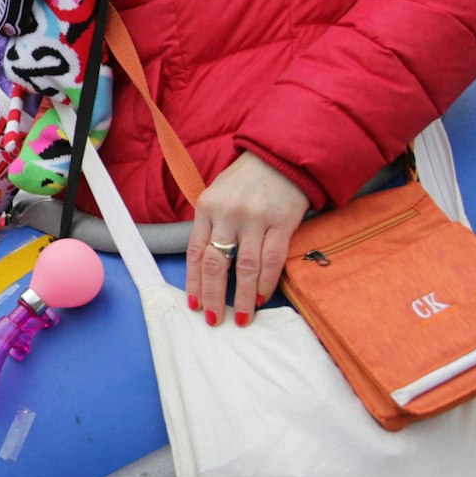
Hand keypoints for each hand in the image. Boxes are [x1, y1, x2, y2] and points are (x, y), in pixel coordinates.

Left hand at [186, 152, 308, 326]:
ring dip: (243, 296)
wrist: (280, 157)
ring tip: (241, 317)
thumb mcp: (217, 195)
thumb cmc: (245, 180)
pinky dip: (266, 282)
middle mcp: (228, 214)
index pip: (196, 252)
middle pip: (217, 263)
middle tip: (214, 319)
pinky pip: (272, 259)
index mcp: (207, 207)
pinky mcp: (282, 222)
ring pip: (245, 266)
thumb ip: (210, 225)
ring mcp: (255, 219)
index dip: (194, 282)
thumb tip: (204, 265)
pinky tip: (262, 297)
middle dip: (213, 296)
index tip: (194, 305)